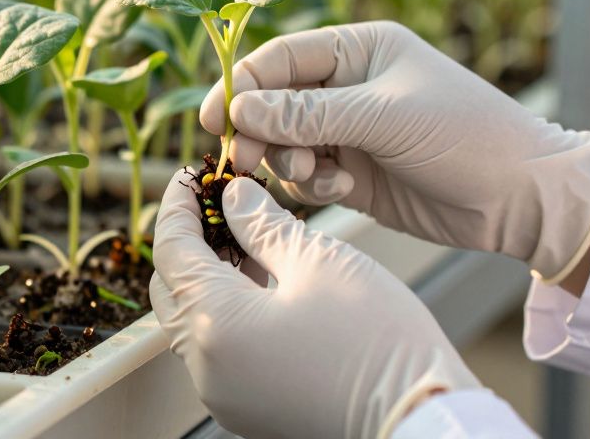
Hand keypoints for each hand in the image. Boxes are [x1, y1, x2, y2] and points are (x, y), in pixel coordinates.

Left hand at [150, 173, 478, 438]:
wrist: (418, 417)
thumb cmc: (376, 340)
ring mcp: (226, 393)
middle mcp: (207, 368)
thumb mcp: (318, 261)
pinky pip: (220, 349)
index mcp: (216, 325)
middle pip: (172, 289)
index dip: (179, 204)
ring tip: (247, 236)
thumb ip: (263, 224)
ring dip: (210, 276)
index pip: (171, 249)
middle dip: (188, 240)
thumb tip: (235, 197)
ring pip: (195, 320)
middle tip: (218, 201)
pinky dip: (228, 310)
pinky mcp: (250, 407)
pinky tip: (264, 282)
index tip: (193, 175)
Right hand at [200, 21, 589, 281]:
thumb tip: (243, 110)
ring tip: (311, 175)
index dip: (243, 85)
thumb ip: (310, 114)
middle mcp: (349, 86)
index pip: (281, 57)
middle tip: (244, 159)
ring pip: (285, 142)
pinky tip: (337, 190)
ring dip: (285, 159)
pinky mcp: (355, 173)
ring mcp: (351, 131)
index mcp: (360, 48)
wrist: (523, 197)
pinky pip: (307, 174)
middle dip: (258, 130)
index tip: (218, 119)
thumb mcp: (386, 118)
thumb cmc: (468, 137)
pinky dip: (309, 183)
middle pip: (274, 101)